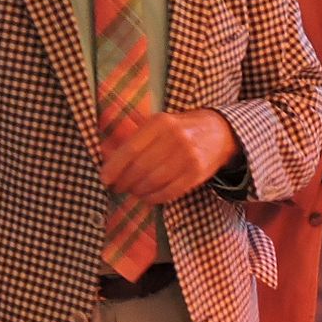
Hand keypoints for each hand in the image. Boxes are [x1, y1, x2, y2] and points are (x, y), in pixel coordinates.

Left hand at [103, 108, 240, 205]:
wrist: (217, 132)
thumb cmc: (178, 130)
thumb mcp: (157, 125)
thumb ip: (134, 140)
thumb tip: (107, 161)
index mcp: (159, 123)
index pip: (130, 149)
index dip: (114, 167)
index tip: (104, 179)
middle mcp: (174, 138)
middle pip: (140, 168)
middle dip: (124, 182)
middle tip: (119, 187)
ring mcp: (188, 156)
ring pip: (153, 182)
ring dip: (138, 191)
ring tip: (133, 191)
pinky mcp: (196, 173)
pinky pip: (169, 192)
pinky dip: (154, 198)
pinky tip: (148, 197)